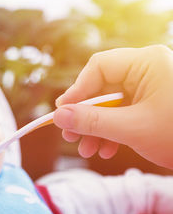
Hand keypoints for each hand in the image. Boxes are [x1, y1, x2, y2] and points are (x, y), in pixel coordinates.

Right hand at [53, 45, 172, 168]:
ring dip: (97, 128)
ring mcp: (152, 87)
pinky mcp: (154, 104)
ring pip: (112, 103)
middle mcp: (148, 70)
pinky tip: (107, 150)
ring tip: (88, 150)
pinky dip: (113, 131)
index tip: (62, 113)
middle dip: (86, 115)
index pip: (99, 67)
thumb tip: (58, 117)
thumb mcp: (133, 128)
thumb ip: (92, 121)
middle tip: (71, 136)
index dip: (77, 91)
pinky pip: (125, 112)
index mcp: (147, 63)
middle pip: (103, 87)